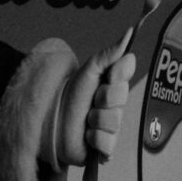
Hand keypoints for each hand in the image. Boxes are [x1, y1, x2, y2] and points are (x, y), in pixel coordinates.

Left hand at [58, 29, 135, 165]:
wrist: (51, 123)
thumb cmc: (70, 96)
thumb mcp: (89, 71)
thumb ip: (110, 54)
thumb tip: (130, 31)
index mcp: (115, 88)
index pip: (125, 77)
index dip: (115, 77)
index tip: (106, 77)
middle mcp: (117, 108)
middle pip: (119, 100)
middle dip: (101, 98)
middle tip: (90, 101)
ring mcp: (113, 129)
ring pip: (113, 121)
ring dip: (93, 119)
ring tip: (84, 121)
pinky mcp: (106, 149)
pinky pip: (108, 143)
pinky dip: (94, 139)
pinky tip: (86, 136)